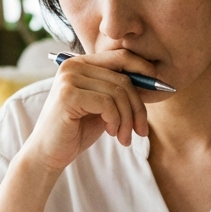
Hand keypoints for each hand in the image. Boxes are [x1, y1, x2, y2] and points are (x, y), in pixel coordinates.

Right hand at [21, 50, 153, 173]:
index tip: (162, 88)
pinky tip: (110, 133)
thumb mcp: (104, 107)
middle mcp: (73, 65)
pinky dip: (116, 121)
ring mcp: (68, 78)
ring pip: (118, 92)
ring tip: (124, 137)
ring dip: (128, 119)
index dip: (145, 70)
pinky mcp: (68, 95)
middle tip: (140, 131)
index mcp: (81, 63)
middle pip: (124, 78)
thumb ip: (120, 91)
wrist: (48, 154)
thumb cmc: (77, 131)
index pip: (122, 57)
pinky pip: (108, 104)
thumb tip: (154, 80)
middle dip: (138, 107)